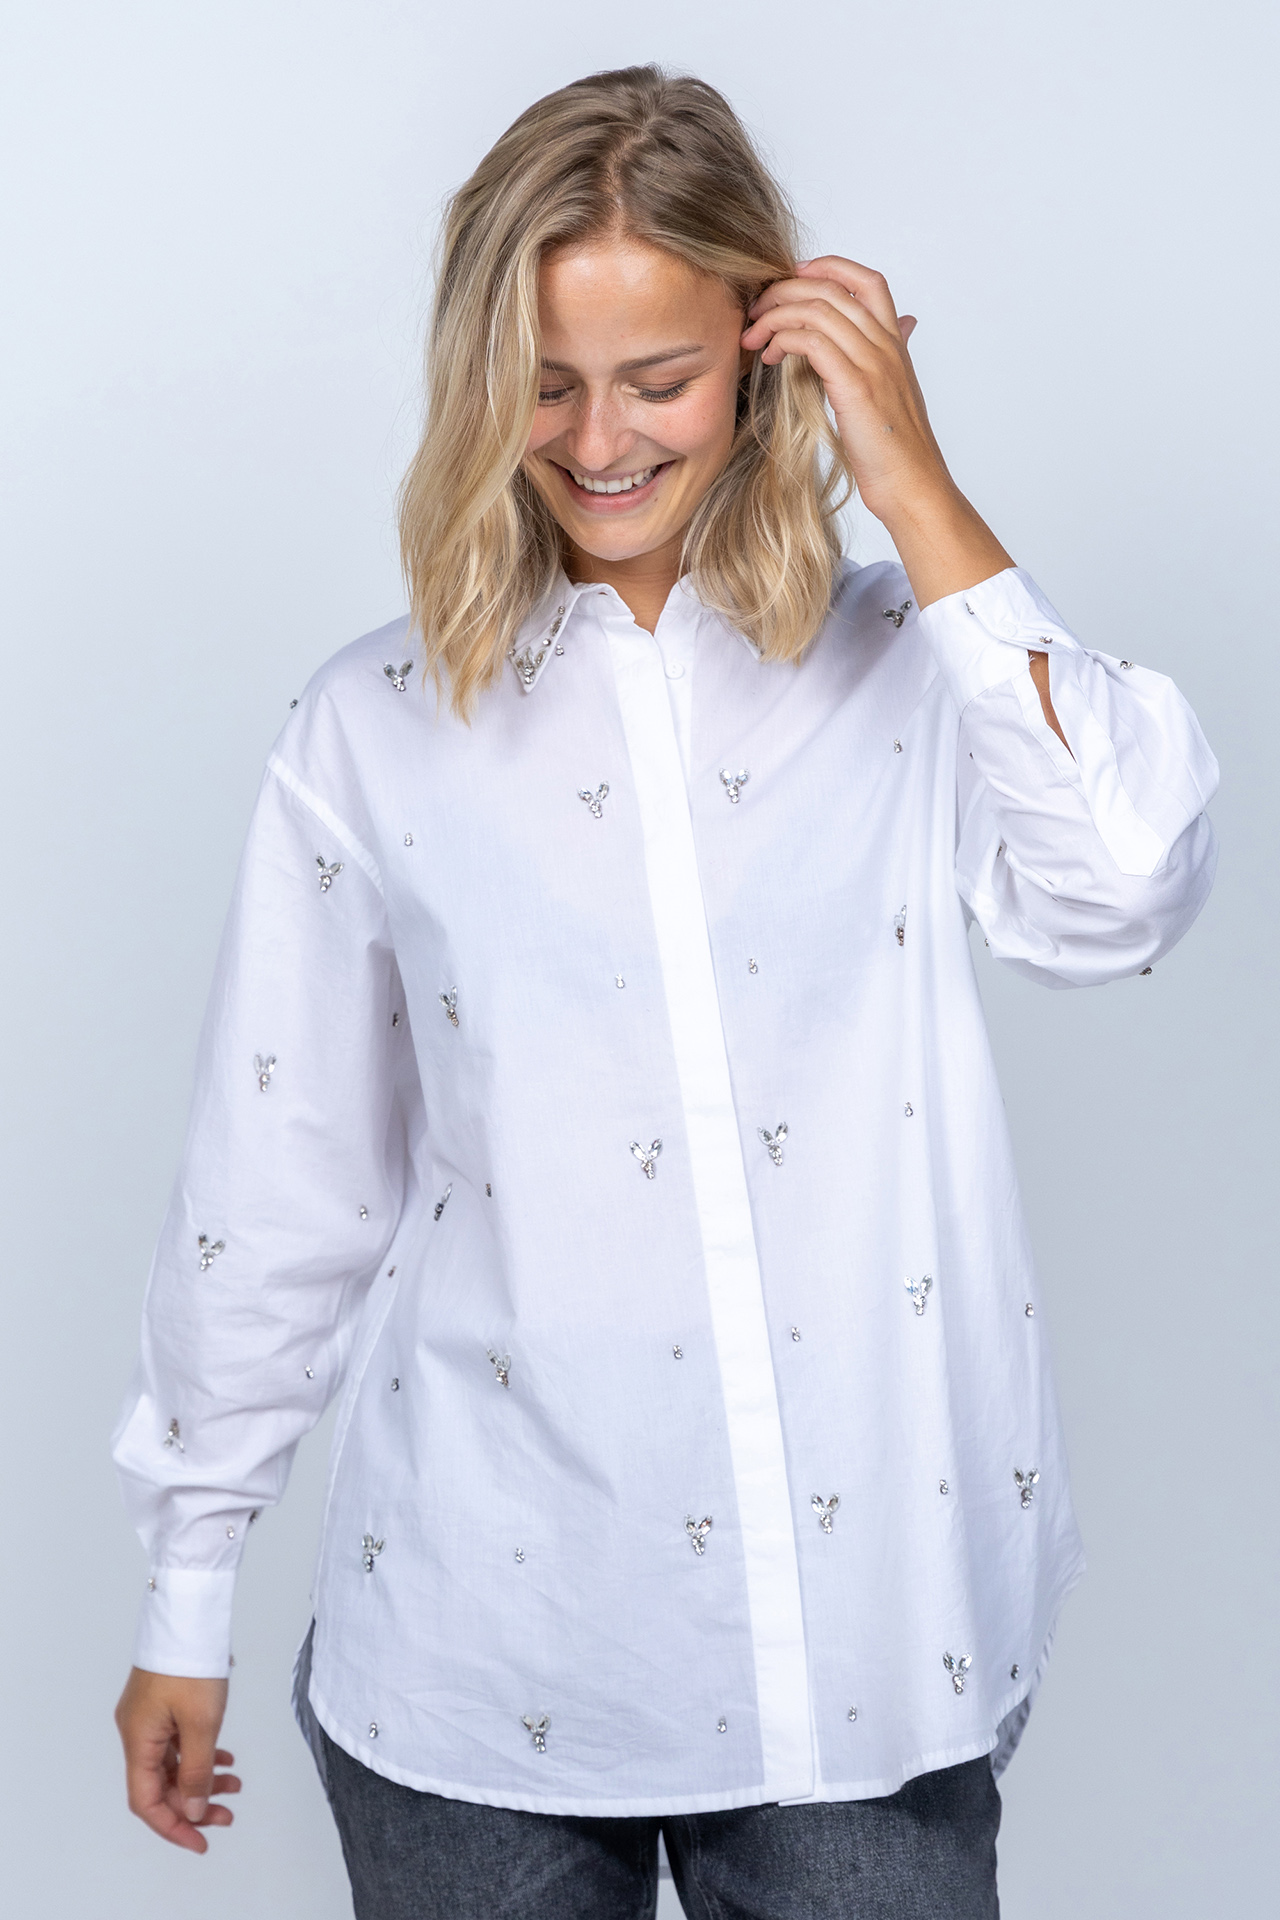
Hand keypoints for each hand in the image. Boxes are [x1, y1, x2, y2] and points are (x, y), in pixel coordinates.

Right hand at [115, 1667, 237, 1853]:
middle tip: (227, 1815)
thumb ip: (197, 1771)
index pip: (146, 1801)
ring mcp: (149, 1718)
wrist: (189, 1614)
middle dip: (194, 1804)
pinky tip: (224, 1759)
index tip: (201, 1841)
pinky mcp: (162, 1705)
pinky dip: (200, 1755)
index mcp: (138, 1740)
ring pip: (173, 1764)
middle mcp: (137, 1733)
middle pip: (161, 1785)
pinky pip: (178, 1743)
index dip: (172, 1826)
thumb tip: (192, 1809)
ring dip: (202, 1779)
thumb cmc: (191, 1662)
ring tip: (235, 1785)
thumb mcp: (202, 1723)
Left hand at [741, 256, 1012, 607]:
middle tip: (756, 310)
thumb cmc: (896, 451)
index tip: (794, 278)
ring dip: (775, 315)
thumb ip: (888, 357)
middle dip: (785, 290)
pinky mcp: (855, 385)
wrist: (912, 485)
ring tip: (754, 336)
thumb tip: (902, 328)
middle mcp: (886, 345)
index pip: (867, 280)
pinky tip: (771, 356)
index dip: (829, 267)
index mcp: (895, 343)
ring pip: (817, 309)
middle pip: (832, 288)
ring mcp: (873, 362)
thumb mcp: (894, 394)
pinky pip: (811, 341)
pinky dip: (783, 339)